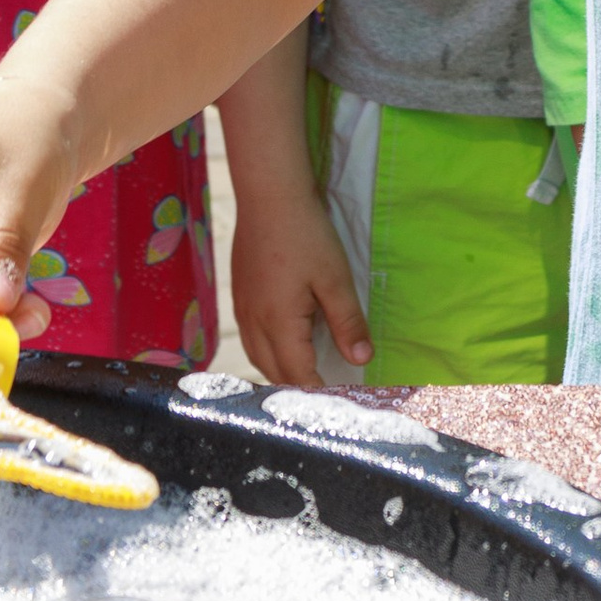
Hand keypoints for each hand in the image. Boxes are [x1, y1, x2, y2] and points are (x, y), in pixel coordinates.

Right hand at [232, 186, 370, 386]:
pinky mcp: (239, 297)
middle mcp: (253, 324)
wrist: (269, 197)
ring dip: (280, 372)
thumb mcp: (335, 279)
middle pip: (273, 373)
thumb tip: (361, 361)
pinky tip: (284, 346)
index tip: (341, 403)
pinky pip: (251, 339)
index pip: (298, 375)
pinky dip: (268, 353)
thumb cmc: (306, 236)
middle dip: (298, 389)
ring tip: (307, 376)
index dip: (319, 392)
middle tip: (327, 394)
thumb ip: (348, 323)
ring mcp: (242, 310)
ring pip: (258, 358)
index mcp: (278, 324)